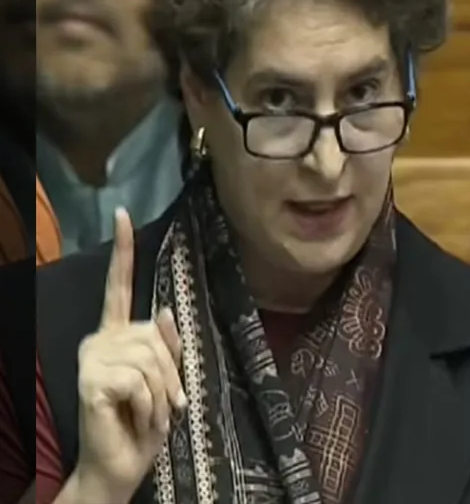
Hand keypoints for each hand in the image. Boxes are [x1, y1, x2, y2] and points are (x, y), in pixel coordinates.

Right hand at [73, 208, 186, 500]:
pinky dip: (151, 405)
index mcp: (118, 333)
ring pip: (151, 358)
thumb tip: (164, 310)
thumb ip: (167, 345)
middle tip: (167, 404)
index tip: (124, 213)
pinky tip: (137, 418)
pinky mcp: (91, 380)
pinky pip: (141, 381)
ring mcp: (91, 358)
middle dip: (172, 373)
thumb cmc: (147, 419)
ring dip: (163, 394)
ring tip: (151, 413)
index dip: (123, 251)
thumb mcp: (166, 378)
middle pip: (155, 334)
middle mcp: (100, 339)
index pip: (119, 287)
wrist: (123, 462)